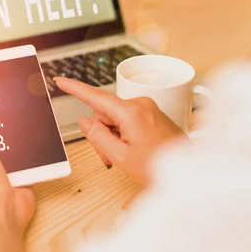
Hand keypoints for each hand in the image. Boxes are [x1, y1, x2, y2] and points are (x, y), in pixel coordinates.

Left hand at [0, 96, 34, 234]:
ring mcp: (6, 168)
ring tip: (32, 121)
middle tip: (19, 107)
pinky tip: (40, 142)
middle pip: (1, 134)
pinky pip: (32, 159)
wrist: (3, 209)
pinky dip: (36, 153)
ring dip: (23, 138)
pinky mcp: (23, 175)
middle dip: (9, 124)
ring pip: (17, 145)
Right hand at [54, 77, 185, 185]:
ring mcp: (148, 108)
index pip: (95, 97)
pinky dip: (124, 134)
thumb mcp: (121, 157)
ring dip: (113, 137)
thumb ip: (98, 137)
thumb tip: (86, 121)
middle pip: (104, 113)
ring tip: (126, 156)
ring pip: (115, 118)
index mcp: (131, 112)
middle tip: (110, 157)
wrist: (190, 171)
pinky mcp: (152, 114)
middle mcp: (140, 104)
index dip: (75, 89)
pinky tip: (133, 150)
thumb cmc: (160, 167)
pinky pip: (128, 120)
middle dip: (102, 134)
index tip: (60, 80)